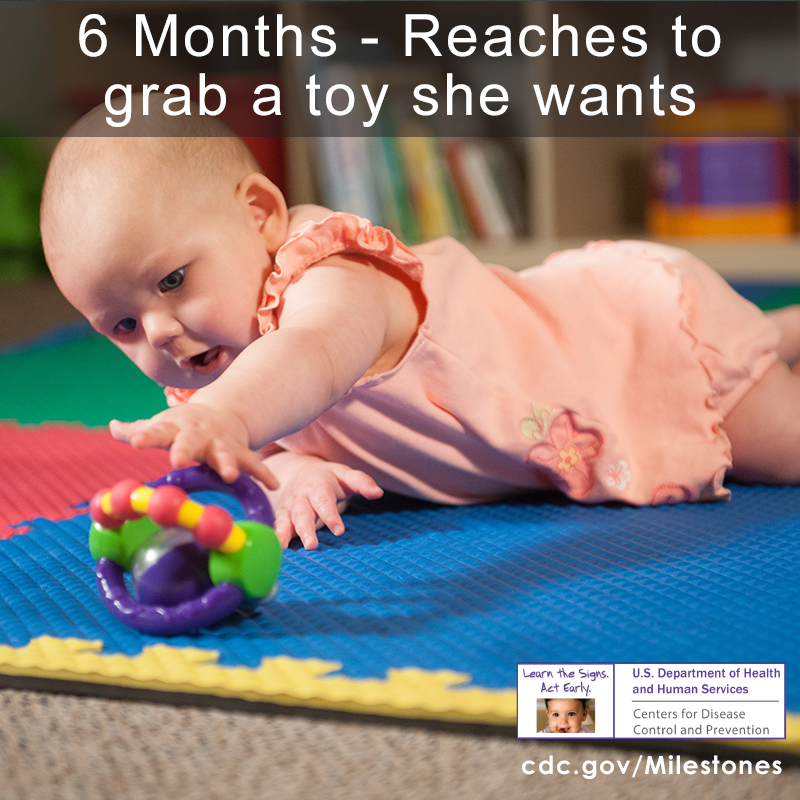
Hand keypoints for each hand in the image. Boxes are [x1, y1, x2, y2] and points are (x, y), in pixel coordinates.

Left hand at [109, 402, 277, 488]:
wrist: (222, 413)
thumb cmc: (183, 425)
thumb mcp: (162, 425)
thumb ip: (137, 430)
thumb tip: (114, 426)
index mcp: (175, 429)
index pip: (156, 431)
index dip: (146, 436)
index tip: (135, 442)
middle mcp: (198, 435)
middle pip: (189, 442)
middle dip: (185, 450)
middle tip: (178, 461)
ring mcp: (221, 444)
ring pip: (224, 454)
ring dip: (227, 464)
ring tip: (229, 476)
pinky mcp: (240, 453)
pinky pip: (254, 464)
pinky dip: (263, 474)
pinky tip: (272, 485)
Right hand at [270, 456, 382, 549]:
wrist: (302, 473)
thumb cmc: (331, 478)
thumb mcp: (347, 475)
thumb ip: (362, 483)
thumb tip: (378, 493)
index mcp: (318, 483)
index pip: (324, 500)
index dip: (330, 515)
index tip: (339, 531)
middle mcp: (301, 494)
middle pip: (302, 511)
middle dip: (306, 528)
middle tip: (312, 545)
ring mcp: (290, 505)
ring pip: (286, 519)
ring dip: (285, 533)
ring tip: (284, 547)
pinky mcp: (282, 515)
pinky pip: (278, 525)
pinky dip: (276, 535)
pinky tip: (276, 547)